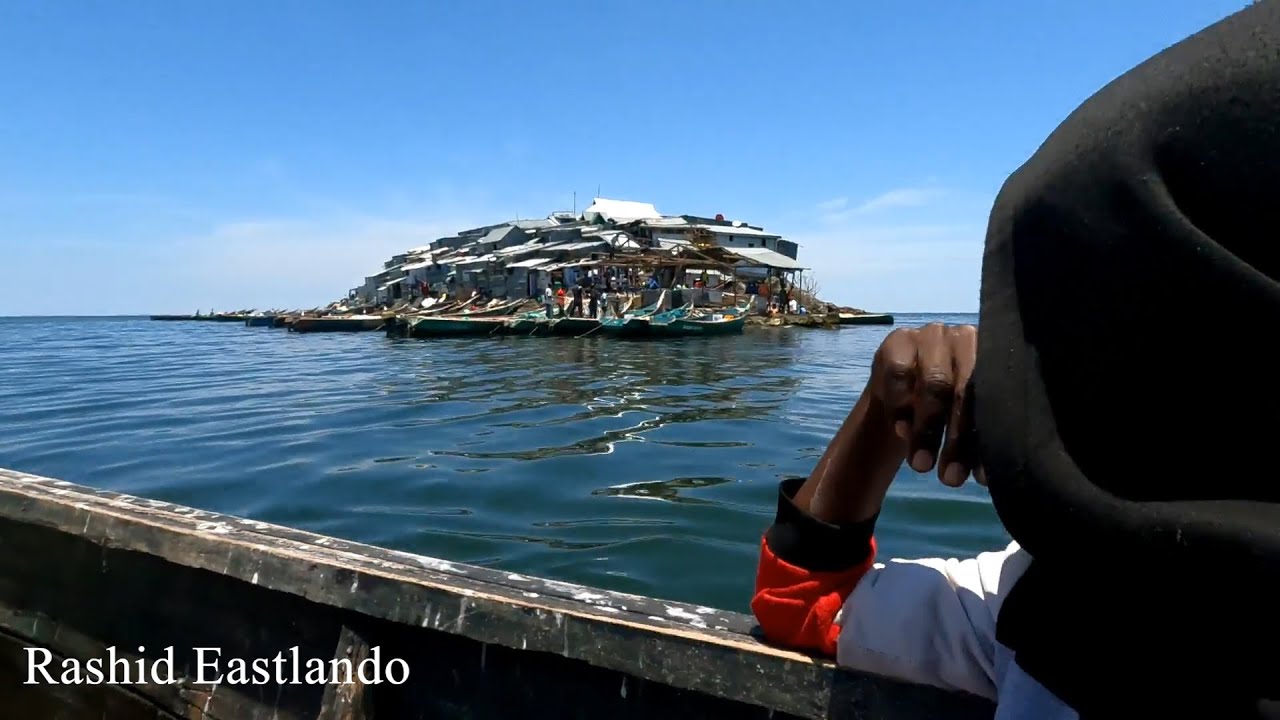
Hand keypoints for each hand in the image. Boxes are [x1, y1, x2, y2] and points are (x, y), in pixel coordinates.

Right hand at [867, 323, 982, 486]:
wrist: (902, 391)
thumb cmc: (946, 410)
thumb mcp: (966, 423)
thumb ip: (978, 439)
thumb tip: (988, 478)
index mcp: (996, 358)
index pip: (996, 399)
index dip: (987, 440)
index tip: (980, 479)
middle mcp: (968, 339)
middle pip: (965, 390)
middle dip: (958, 440)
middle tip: (950, 479)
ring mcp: (933, 335)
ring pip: (934, 383)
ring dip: (926, 430)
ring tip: (921, 466)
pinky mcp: (900, 340)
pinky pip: (900, 376)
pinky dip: (901, 408)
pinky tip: (902, 433)